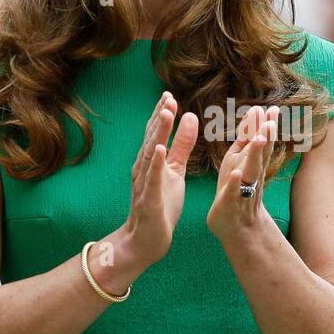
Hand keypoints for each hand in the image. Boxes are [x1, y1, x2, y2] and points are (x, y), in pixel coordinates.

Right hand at [120, 91, 198, 267]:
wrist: (147, 239)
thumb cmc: (161, 204)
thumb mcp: (175, 170)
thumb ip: (182, 145)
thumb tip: (190, 117)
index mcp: (152, 160)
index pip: (156, 132)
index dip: (162, 113)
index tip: (169, 95)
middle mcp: (144, 168)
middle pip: (151, 138)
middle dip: (159, 118)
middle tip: (167, 97)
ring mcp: (144, 184)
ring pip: (150, 154)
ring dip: (157, 134)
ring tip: (165, 114)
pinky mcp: (149, 199)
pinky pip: (152, 179)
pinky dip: (155, 163)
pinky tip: (159, 149)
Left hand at [206, 103, 278, 243]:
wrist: (238, 226)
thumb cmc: (238, 189)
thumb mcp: (242, 158)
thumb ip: (248, 136)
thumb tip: (256, 110)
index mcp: (251, 161)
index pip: (260, 140)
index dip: (265, 126)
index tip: (271, 109)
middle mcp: (251, 173)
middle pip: (261, 153)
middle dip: (266, 136)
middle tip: (271, 119)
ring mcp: (243, 188)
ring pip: (252, 169)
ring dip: (256, 155)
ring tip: (259, 139)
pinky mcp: (231, 202)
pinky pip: (234, 192)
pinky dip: (236, 183)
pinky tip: (237, 173)